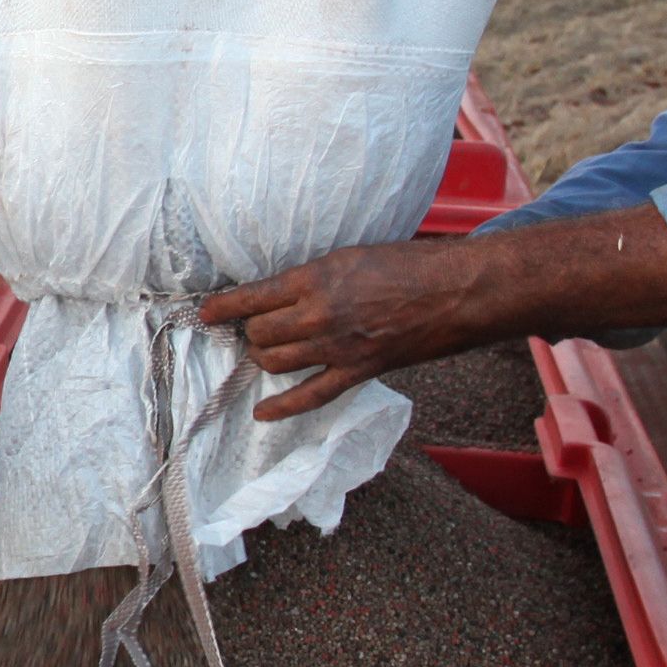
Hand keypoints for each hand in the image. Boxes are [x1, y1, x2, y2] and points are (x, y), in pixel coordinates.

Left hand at [199, 208, 666, 421]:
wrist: (461, 290)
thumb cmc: (413, 264)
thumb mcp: (354, 255)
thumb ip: (316, 275)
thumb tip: (285, 289)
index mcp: (317, 276)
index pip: (252, 297)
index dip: (223, 308)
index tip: (205, 313)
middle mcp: (320, 313)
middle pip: (259, 334)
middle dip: (249, 333)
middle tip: (252, 329)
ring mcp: (338, 346)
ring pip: (276, 362)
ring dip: (264, 358)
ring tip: (265, 351)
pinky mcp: (359, 371)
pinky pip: (311, 396)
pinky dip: (282, 407)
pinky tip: (262, 411)